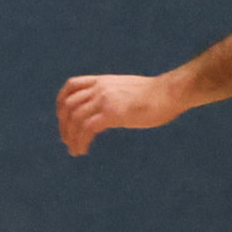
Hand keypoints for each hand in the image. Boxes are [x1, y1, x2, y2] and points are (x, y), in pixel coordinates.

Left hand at [56, 71, 184, 156]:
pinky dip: (81, 141)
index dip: (61, 102)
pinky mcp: (112, 112)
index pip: (71, 86)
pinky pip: (88, 128)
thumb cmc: (156, 95)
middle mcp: (100, 88)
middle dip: (64, 124)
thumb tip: (110, 111)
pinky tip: (83, 150)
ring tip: (74, 150)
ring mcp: (105, 99)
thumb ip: (114, 97)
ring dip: (71, 136)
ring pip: (76, 118)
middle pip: (69, 105)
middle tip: (67, 140)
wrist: (170, 92)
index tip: (62, 118)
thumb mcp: (128, 90)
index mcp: (103, 81)